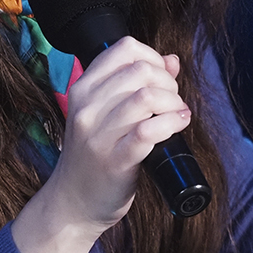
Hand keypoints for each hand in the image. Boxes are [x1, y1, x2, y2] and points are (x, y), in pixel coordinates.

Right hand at [49, 37, 191, 227]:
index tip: (162, 78)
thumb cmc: (93, 155)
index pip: (124, 49)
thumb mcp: (104, 113)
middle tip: (172, 102)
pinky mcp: (116, 160)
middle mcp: (87, 108)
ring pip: (147, 97)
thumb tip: (171, 60)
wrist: (73, 202)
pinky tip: (178, 124)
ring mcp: (99, 135)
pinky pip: (149, 131)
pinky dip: (172, 123)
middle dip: (167, 82)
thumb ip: (134, 84)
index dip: (154, 57)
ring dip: (173, 103)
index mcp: (83, 89)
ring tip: (177, 114)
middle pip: (141, 70)